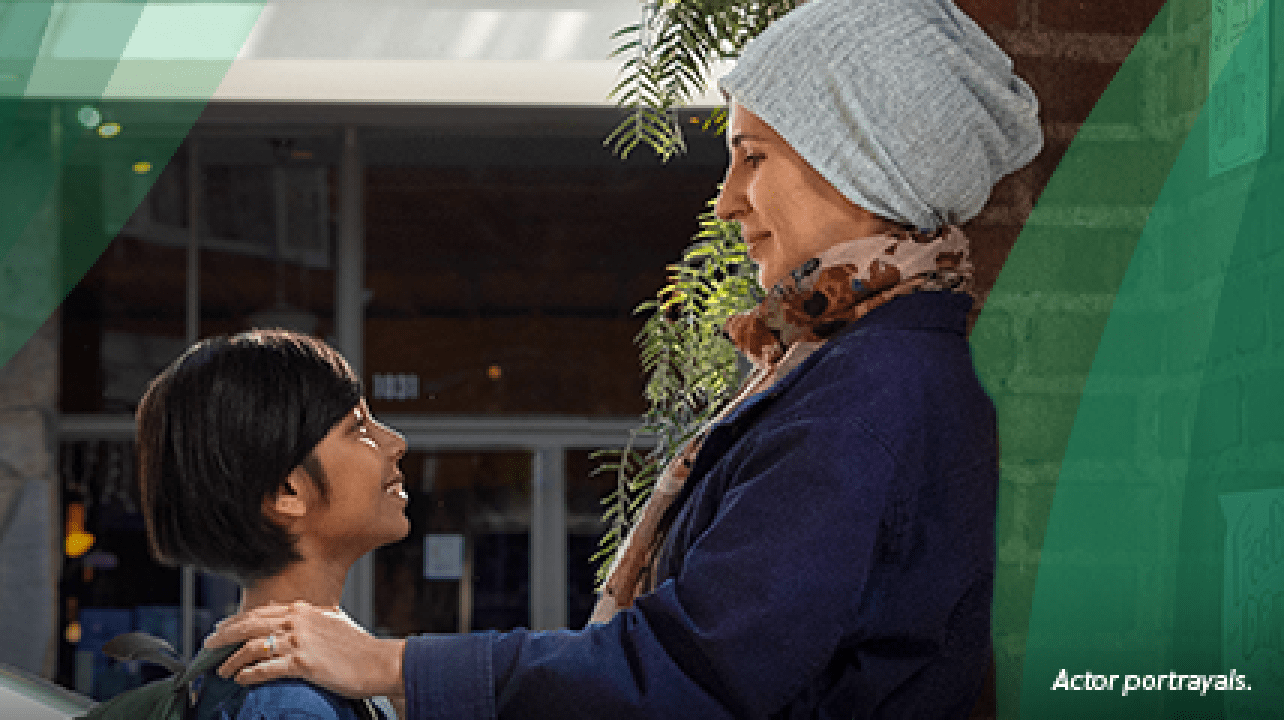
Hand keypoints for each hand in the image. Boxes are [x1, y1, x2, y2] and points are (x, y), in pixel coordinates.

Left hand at [203, 601, 405, 700]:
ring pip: (252, 647)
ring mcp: (299, 642)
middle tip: (207, 646)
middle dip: (222, 636)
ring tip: (221, 671)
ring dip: (231, 660)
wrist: (378, 661)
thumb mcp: (333, 622)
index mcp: (303, 610)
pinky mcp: (303, 664)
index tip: (220, 629)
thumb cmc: (358, 646)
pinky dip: (248, 674)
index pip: (259, 612)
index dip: (234, 621)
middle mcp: (298, 621)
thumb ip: (311, 617)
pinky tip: (240, 680)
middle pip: (248, 625)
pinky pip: (265, 669)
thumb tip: (294, 615)